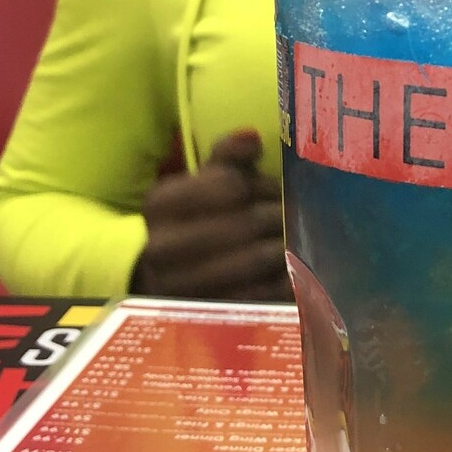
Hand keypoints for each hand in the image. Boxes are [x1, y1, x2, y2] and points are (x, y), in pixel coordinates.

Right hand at [131, 128, 288, 302]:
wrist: (162, 277)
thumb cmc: (192, 220)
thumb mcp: (200, 183)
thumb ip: (227, 158)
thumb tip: (252, 138)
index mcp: (160, 204)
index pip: (229, 185)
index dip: (260, 185)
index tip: (267, 190)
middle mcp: (163, 246)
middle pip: (248, 222)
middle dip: (276, 216)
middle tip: (288, 216)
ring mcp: (184, 286)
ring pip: (259, 258)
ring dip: (285, 246)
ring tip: (291, 241)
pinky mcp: (208, 314)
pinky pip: (263, 294)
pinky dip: (285, 280)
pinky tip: (291, 271)